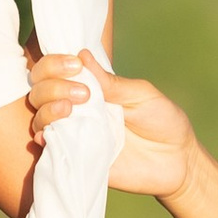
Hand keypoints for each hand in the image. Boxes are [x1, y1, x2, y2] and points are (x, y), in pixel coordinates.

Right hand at [28, 52, 198, 197]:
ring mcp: (74, 135)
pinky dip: (43, 140)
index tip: (75, 66)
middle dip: (52, 86)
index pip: (55, 71)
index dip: (54, 64)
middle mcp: (77, 110)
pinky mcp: (77, 160)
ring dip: (47, 110)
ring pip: (39, 118)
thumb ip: (111, 82)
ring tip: (69, 110)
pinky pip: (49, 151)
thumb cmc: (163, 121)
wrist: (178, 162)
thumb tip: (82, 55)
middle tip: (83, 94)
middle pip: (39, 92)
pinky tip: (49, 136)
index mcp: (90, 89)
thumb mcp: (141, 95)